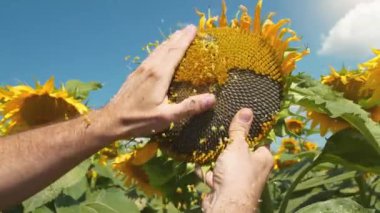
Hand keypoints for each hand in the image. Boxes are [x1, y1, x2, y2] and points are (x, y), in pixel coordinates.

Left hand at [102, 25, 215, 139]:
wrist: (111, 120)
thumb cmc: (139, 120)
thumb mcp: (166, 117)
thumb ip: (189, 107)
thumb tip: (212, 98)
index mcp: (160, 75)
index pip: (175, 52)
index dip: (185, 40)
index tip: (194, 29)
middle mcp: (150, 68)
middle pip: (166, 48)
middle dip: (179, 37)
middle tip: (189, 29)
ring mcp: (140, 70)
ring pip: (157, 51)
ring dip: (168, 42)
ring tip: (176, 35)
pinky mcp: (134, 75)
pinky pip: (150, 56)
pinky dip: (159, 50)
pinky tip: (159, 53)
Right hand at [197, 108, 273, 212]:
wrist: (225, 204)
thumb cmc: (237, 173)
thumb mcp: (238, 146)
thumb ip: (240, 129)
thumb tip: (248, 109)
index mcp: (263, 158)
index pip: (260, 139)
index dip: (251, 129)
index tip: (238, 118)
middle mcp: (254, 170)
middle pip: (241, 151)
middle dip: (229, 142)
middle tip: (218, 127)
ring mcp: (237, 179)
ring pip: (225, 163)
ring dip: (215, 156)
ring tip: (204, 140)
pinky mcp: (223, 187)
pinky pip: (214, 174)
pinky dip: (206, 169)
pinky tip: (197, 159)